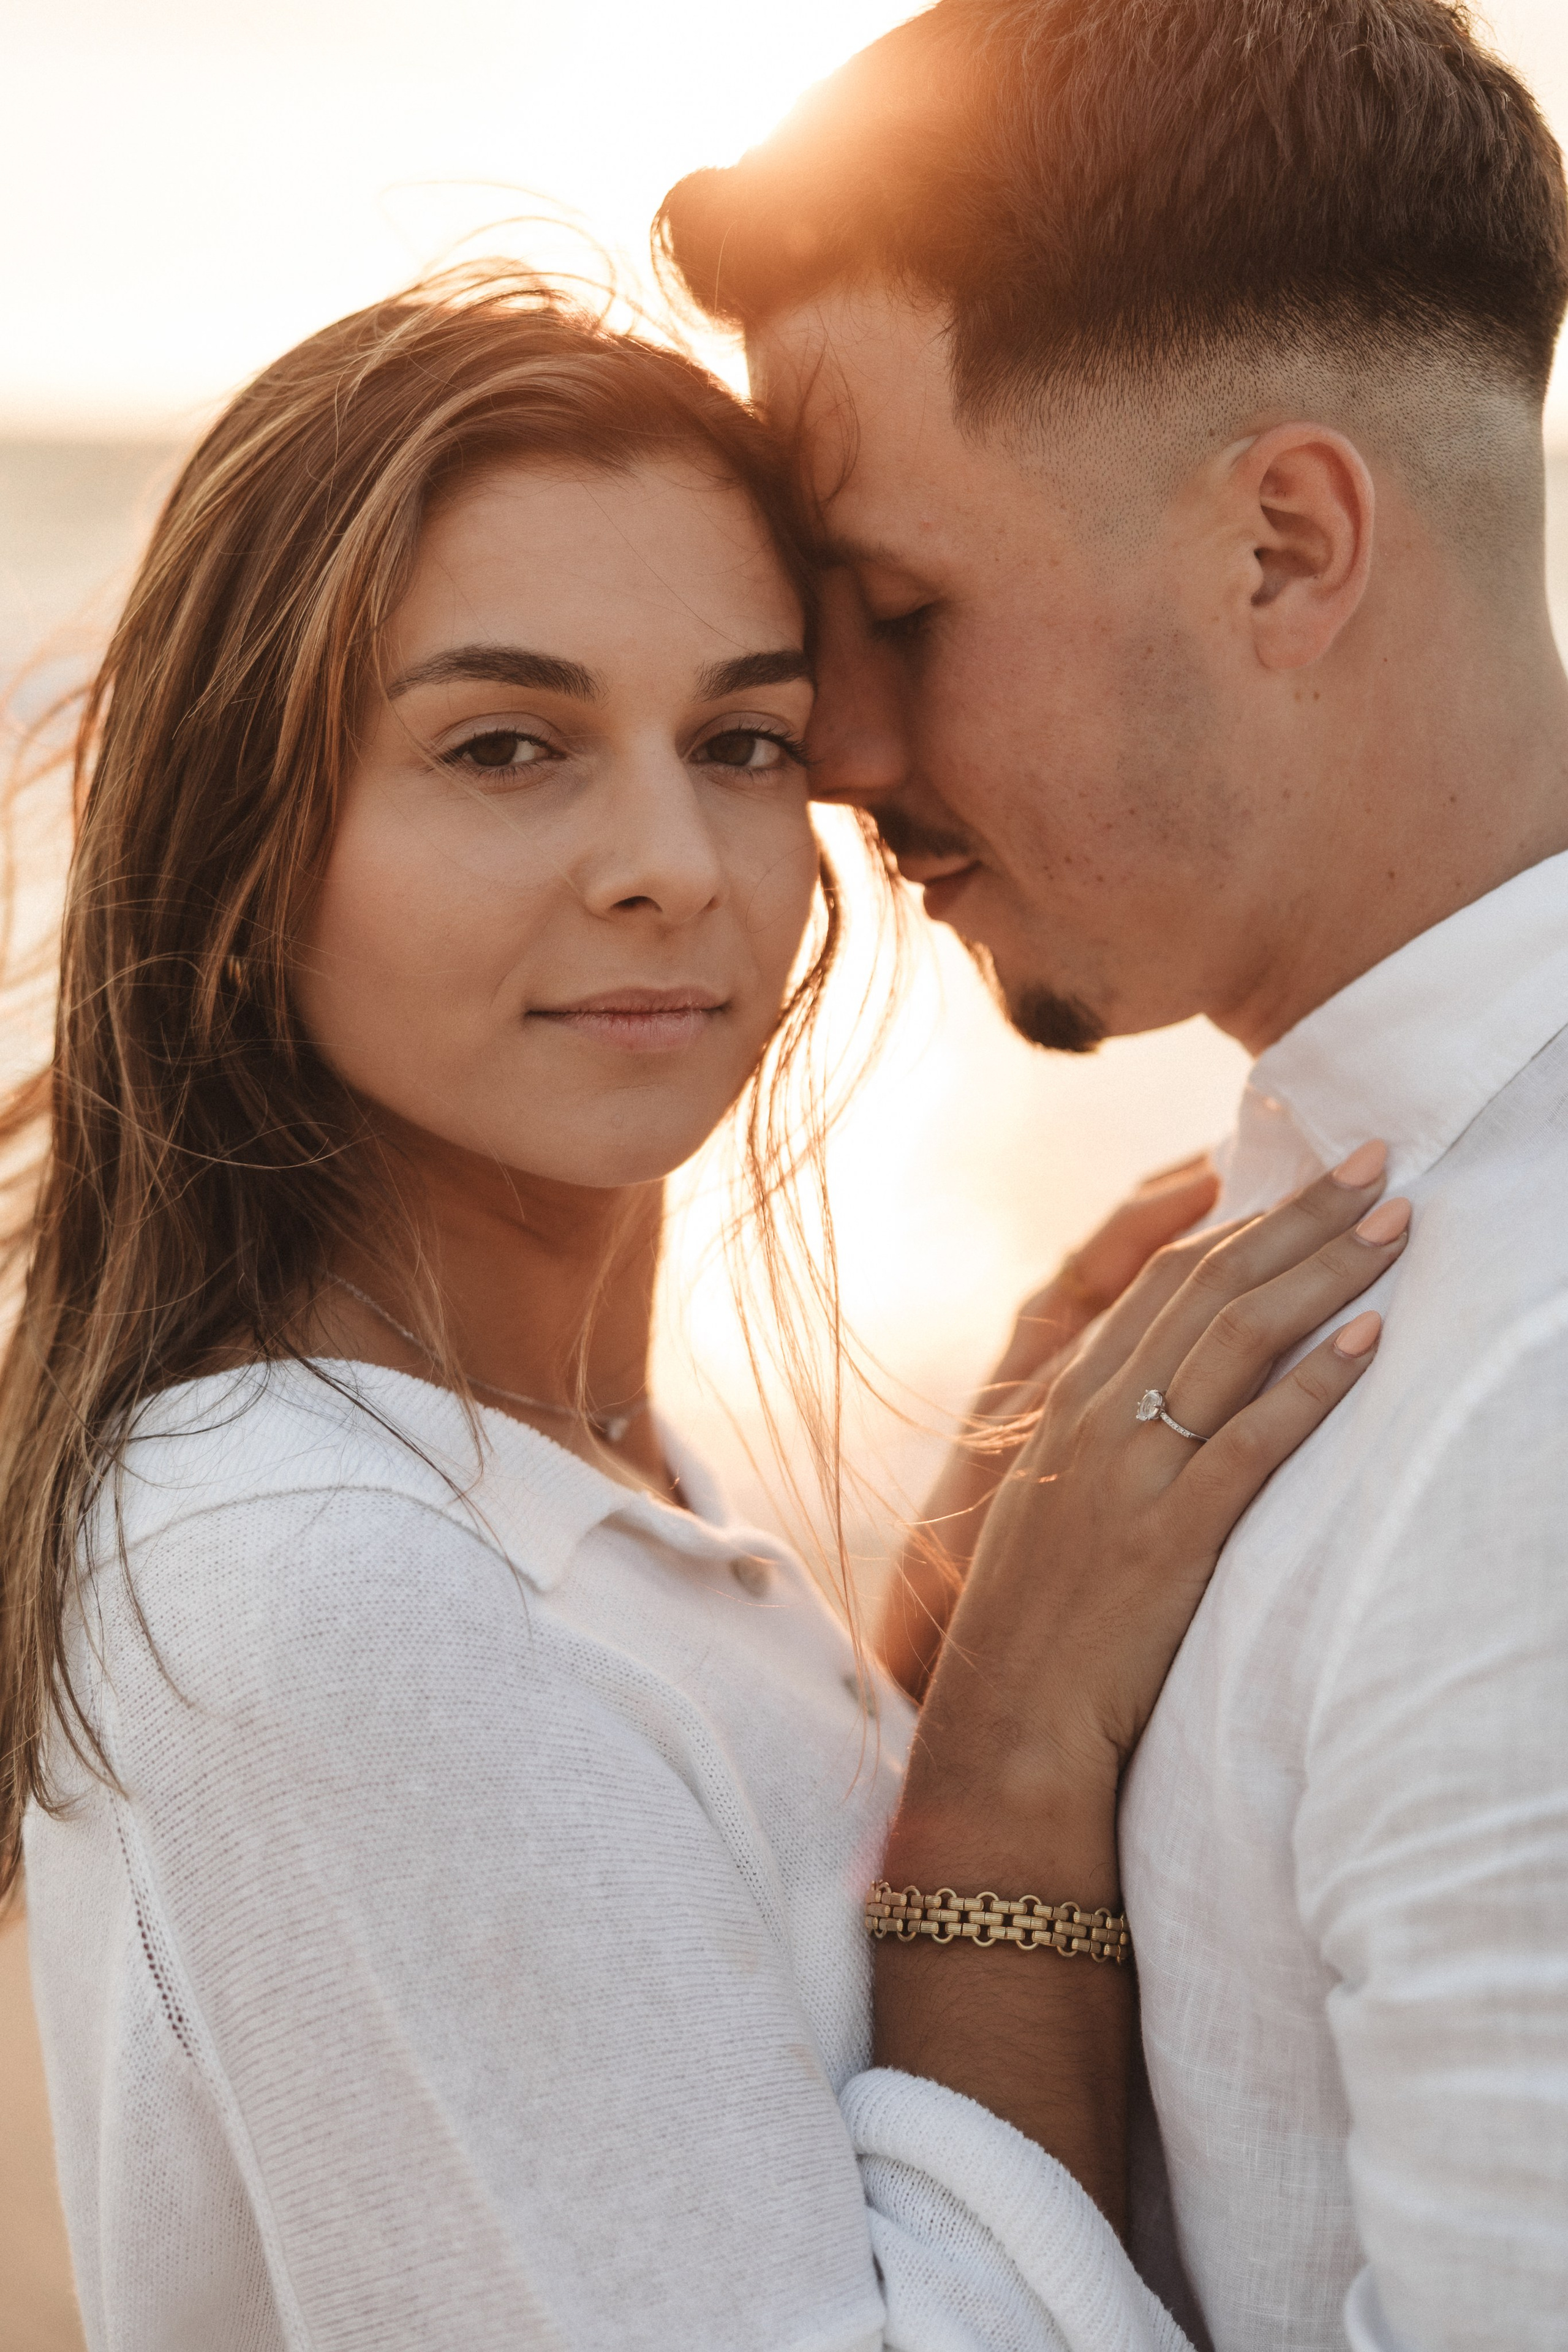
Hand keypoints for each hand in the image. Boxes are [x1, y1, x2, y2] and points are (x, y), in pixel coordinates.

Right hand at [919, 1147, 1404, 1812]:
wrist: (1006, 1724)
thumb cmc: (1041, 1621)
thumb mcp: (1057, 1498)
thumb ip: (1109, 1428)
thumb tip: (1185, 1375)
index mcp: (1068, 1397)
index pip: (1167, 1273)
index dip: (1248, 1214)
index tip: (1312, 1172)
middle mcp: (1095, 1415)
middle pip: (1209, 1283)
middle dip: (1301, 1213)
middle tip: (1376, 1160)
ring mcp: (1129, 1472)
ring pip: (1233, 1340)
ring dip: (1321, 1272)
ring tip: (1394, 1226)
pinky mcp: (1166, 1537)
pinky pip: (1250, 1442)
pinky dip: (1312, 1387)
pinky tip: (1369, 1342)